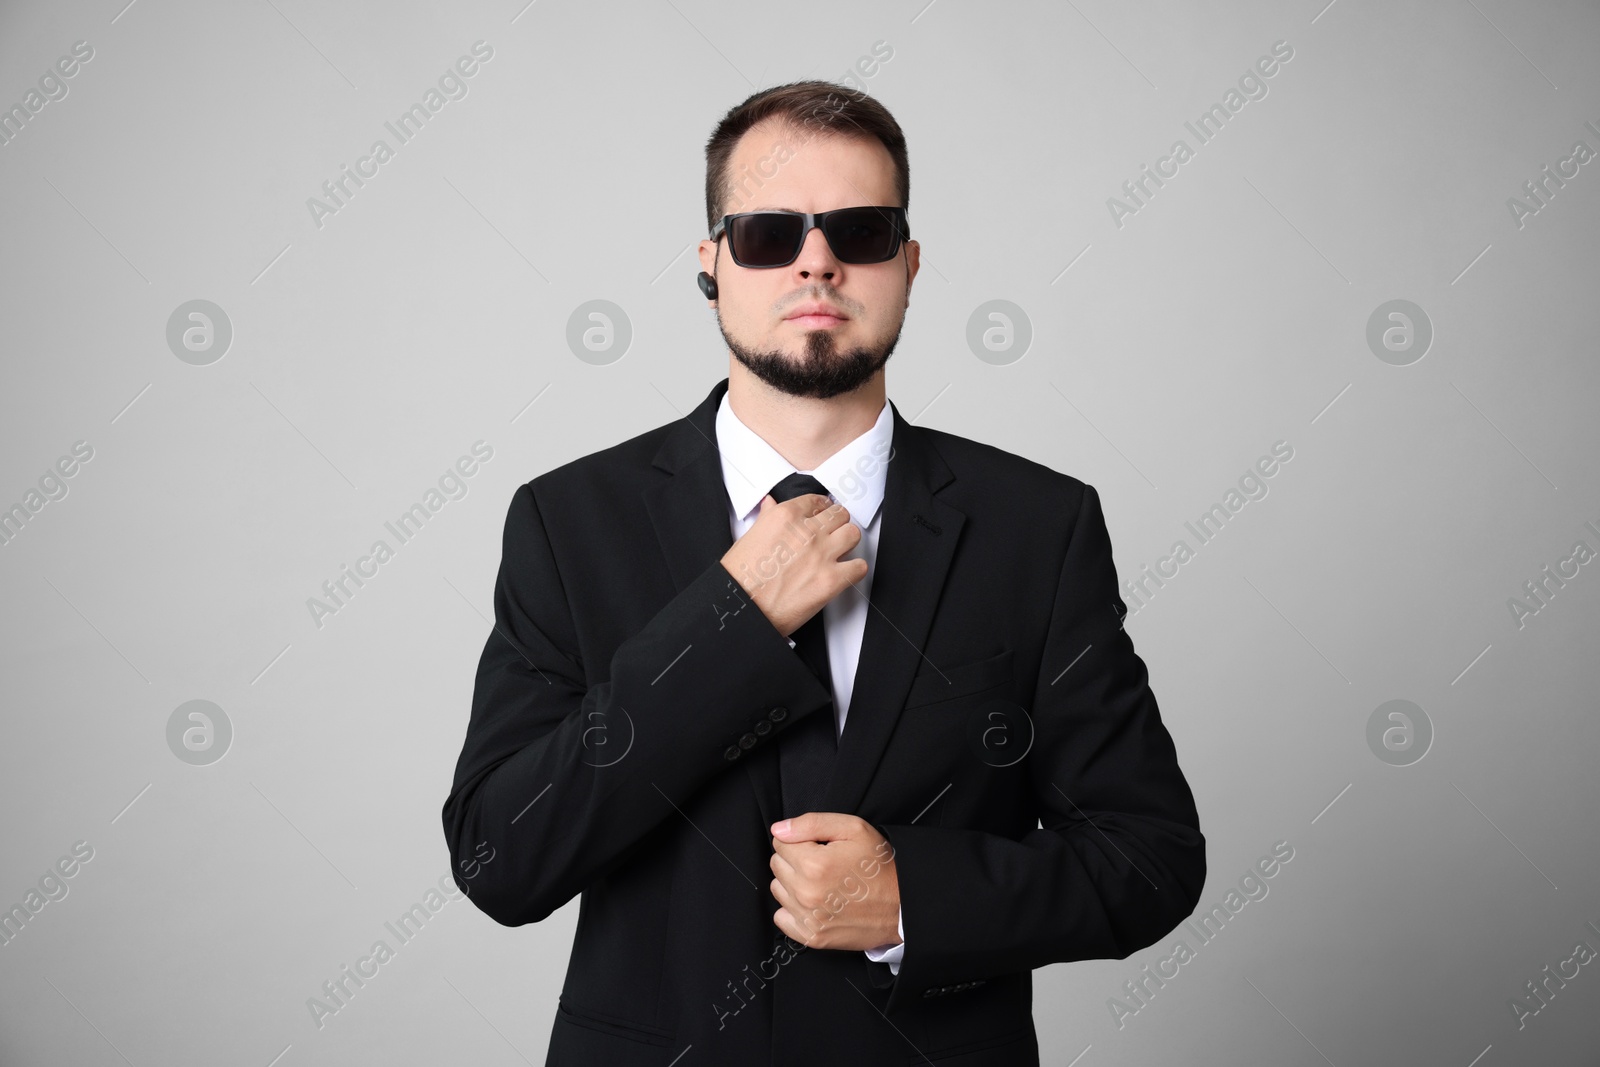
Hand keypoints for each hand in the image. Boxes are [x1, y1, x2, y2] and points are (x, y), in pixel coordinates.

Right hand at [721, 493, 866, 637]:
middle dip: (836, 523)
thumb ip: (766, 518)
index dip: (821, 509)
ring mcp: (821, 555)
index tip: (822, 514)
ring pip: (852, 534)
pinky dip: (854, 570)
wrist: (743, 608)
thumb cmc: (741, 578)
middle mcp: (806, 533)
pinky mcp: (831, 580)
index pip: (816, 501)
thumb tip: (770, 504)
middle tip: (831, 533)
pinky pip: (859, 567)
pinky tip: (843, 573)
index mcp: (785, 517)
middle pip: (839, 515)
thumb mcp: (749, 537)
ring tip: (839, 551)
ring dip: (847, 542)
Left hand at [769, 813, 899, 950]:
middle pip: (776, 865)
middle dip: (795, 859)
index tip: (818, 846)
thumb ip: (812, 823)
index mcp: (814, 864)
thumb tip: (779, 829)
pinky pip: (782, 917)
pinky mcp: (811, 936)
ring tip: (821, 882)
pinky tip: (815, 902)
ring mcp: (808, 917)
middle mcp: (806, 892)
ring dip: (793, 883)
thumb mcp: (854, 829)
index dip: (800, 840)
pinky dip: (793, 909)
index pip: (780, 842)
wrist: (902, 907)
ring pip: (778, 889)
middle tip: (823, 863)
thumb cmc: (880, 866)